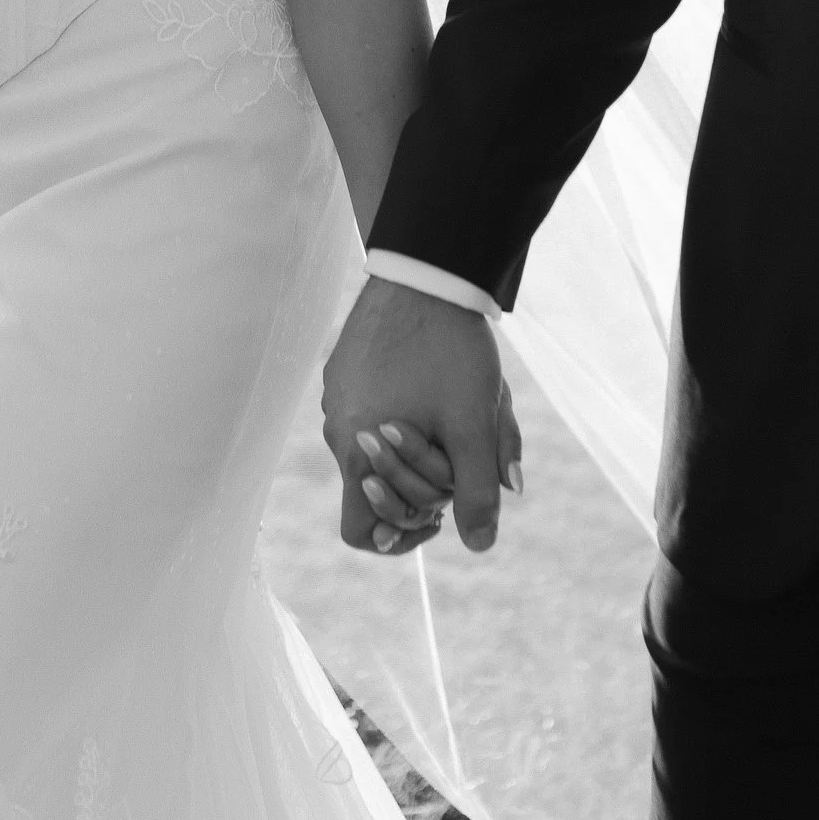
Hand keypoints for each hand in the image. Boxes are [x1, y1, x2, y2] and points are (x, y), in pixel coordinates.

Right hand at [321, 279, 519, 557]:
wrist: (426, 274)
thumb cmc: (451, 352)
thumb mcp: (474, 426)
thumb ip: (478, 493)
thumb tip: (480, 545)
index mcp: (358, 452)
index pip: (360, 530)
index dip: (399, 537)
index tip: (438, 515)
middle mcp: (338, 428)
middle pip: (376, 489)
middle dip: (421, 484)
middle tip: (460, 456)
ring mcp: (338, 396)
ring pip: (377, 448)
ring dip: (417, 447)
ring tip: (456, 410)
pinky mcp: (345, 369)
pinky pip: (371, 411)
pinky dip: (403, 415)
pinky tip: (435, 381)